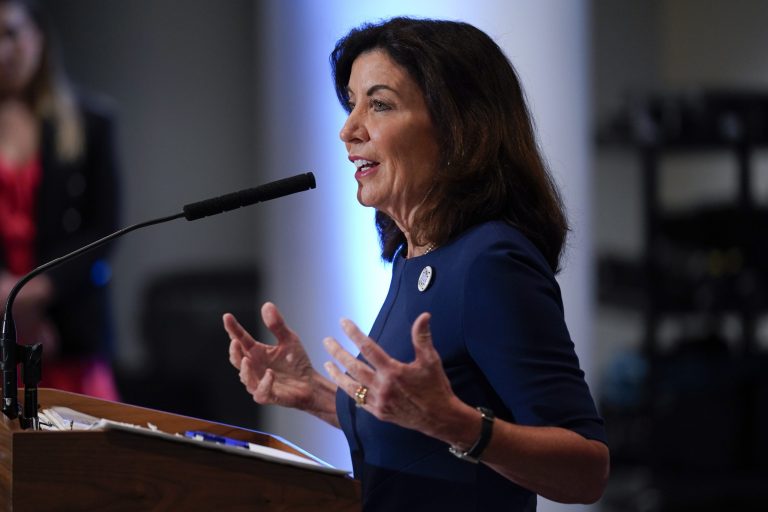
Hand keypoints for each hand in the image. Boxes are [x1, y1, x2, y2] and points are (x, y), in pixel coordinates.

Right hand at [224, 302, 336, 421]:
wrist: (311, 383)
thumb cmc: (297, 363)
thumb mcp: (289, 339)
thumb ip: (277, 325)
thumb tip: (266, 304)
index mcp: (256, 352)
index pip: (240, 339)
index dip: (233, 329)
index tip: (227, 317)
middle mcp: (254, 367)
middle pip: (237, 359)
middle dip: (234, 351)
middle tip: (235, 341)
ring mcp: (259, 382)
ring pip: (245, 377)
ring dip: (244, 369)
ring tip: (247, 359)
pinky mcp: (269, 395)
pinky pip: (261, 392)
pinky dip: (264, 383)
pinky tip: (270, 374)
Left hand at [323, 312, 470, 441]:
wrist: (439, 417)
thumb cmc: (435, 387)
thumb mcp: (431, 360)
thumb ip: (422, 337)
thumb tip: (424, 316)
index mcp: (393, 372)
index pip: (368, 348)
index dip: (354, 333)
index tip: (343, 322)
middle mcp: (382, 387)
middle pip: (353, 366)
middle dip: (337, 352)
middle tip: (326, 341)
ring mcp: (379, 401)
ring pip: (351, 386)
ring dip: (337, 374)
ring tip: (326, 364)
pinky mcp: (379, 412)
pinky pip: (359, 401)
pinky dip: (349, 391)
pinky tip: (343, 384)